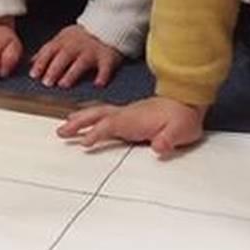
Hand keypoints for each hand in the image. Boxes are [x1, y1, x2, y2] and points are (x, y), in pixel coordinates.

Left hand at [29, 24, 124, 88]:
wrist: (107, 26)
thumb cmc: (81, 37)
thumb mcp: (62, 39)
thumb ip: (47, 51)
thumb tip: (31, 63)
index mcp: (64, 41)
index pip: (50, 50)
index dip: (41, 62)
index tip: (33, 75)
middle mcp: (78, 45)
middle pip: (64, 56)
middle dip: (54, 69)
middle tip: (47, 83)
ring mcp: (93, 51)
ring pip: (82, 62)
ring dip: (72, 73)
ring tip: (64, 84)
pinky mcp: (108, 58)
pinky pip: (106, 67)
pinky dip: (103, 75)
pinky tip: (98, 84)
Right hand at [57, 95, 205, 153]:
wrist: (188, 102)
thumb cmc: (184, 118)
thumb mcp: (181, 131)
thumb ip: (168, 140)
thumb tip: (159, 148)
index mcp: (135, 119)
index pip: (110, 125)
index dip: (96, 133)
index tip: (83, 142)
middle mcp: (126, 114)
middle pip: (96, 115)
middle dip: (78, 123)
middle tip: (60, 132)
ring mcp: (126, 113)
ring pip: (98, 113)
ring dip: (80, 119)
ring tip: (64, 127)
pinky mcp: (128, 116)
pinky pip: (103, 115)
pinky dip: (89, 117)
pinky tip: (84, 120)